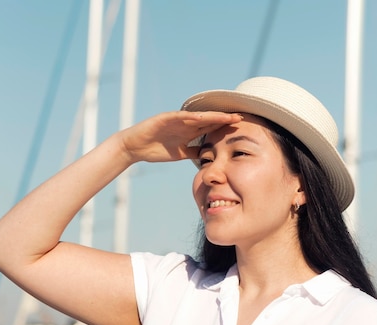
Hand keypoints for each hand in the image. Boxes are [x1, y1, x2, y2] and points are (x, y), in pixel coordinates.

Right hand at [118, 110, 242, 163]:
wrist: (135, 147)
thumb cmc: (155, 150)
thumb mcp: (179, 154)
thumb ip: (193, 152)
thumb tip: (207, 157)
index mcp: (188, 132)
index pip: (210, 128)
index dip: (224, 128)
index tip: (240, 129)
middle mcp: (185, 124)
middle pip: (208, 120)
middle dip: (224, 119)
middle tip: (241, 118)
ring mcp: (176, 120)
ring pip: (198, 117)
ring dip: (213, 116)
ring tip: (227, 117)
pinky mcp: (165, 118)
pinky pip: (181, 117)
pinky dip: (192, 117)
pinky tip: (204, 117)